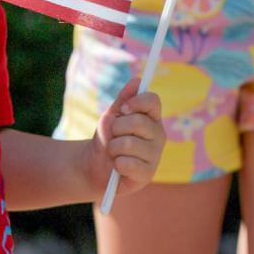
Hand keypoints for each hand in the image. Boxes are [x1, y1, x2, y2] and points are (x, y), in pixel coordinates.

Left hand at [85, 77, 164, 196]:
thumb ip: (123, 99)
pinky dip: (116, 164)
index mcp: (151, 118)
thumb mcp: (111, 116)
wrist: (95, 165)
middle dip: (117, 128)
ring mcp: (155, 155)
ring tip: (115, 152)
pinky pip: (128, 163)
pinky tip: (119, 166)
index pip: (153, 100)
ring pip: (129, 143)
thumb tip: (137, 80)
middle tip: (114, 136)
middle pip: (138, 122)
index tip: (122, 109)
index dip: (136, 102)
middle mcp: (158, 135)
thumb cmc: (106, 137)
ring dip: (113, 147)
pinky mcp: (148, 174)